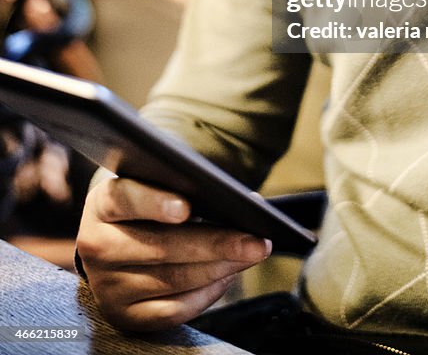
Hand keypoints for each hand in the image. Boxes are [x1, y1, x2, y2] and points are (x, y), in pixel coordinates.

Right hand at [76, 177, 271, 331]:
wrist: (115, 242)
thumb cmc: (148, 204)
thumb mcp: (153, 186)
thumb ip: (183, 188)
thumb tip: (242, 201)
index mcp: (102, 205)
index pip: (125, 200)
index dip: (155, 204)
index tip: (186, 208)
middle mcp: (97, 246)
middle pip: (161, 247)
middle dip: (216, 243)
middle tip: (255, 241)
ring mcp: (108, 286)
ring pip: (172, 280)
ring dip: (219, 268)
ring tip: (251, 255)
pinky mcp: (124, 315)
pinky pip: (172, 310)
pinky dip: (206, 294)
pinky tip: (228, 277)